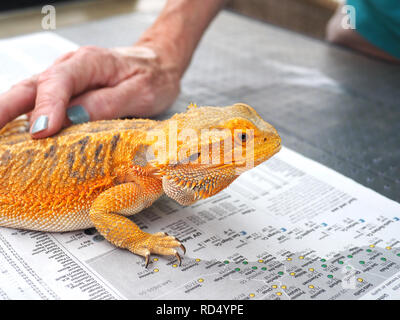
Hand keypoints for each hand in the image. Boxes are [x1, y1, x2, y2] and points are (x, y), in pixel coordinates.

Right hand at [0, 45, 180, 137]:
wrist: (158, 64)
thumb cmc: (152, 77)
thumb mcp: (139, 92)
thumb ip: (106, 104)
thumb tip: (72, 120)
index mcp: (90, 62)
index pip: (59, 83)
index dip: (47, 108)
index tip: (40, 133)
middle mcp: (71, 67)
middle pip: (32, 86)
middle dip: (6, 109)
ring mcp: (67, 79)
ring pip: (31, 94)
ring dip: (10, 115)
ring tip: (0, 140)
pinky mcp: (69, 93)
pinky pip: (41, 103)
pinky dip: (26, 118)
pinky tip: (18, 136)